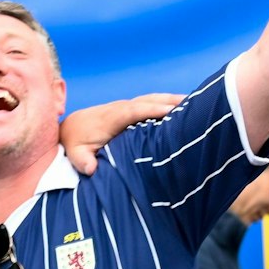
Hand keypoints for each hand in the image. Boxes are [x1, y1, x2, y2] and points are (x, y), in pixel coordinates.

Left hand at [62, 92, 183, 175]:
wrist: (72, 127)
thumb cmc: (77, 143)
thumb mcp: (76, 154)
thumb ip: (82, 160)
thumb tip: (91, 169)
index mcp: (111, 118)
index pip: (133, 110)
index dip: (151, 109)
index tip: (169, 111)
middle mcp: (121, 108)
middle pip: (148, 101)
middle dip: (168, 101)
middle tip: (192, 104)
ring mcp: (128, 106)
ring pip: (153, 99)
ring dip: (172, 99)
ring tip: (195, 102)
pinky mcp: (133, 109)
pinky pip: (153, 103)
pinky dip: (168, 102)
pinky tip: (185, 106)